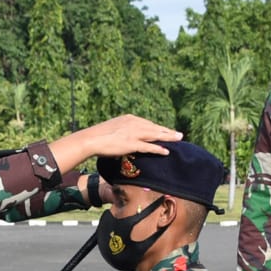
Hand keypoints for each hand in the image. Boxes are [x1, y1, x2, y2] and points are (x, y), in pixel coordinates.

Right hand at [50, 115, 181, 173]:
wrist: (90, 139)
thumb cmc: (99, 136)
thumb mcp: (114, 129)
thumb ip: (124, 131)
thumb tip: (128, 138)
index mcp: (129, 119)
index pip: (148, 123)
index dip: (159, 128)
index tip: (167, 131)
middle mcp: (133, 123)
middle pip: (154, 127)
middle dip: (167, 131)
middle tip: (180, 135)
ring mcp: (132, 133)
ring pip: (154, 135)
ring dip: (167, 137)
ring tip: (178, 140)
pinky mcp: (130, 143)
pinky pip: (148, 147)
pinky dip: (158, 149)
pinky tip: (166, 151)